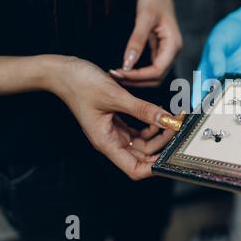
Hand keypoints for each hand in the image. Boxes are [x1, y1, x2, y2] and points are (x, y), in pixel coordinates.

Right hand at [50, 56, 178, 179]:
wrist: (62, 72)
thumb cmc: (80, 84)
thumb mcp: (116, 96)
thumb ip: (143, 110)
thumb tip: (167, 120)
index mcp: (106, 142)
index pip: (134, 169)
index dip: (153, 168)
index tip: (171, 157)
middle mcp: (111, 141)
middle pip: (143, 156)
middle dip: (162, 145)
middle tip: (177, 128)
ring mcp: (114, 132)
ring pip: (143, 142)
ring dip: (159, 134)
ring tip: (172, 119)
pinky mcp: (116, 122)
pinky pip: (138, 130)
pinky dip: (151, 125)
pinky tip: (159, 114)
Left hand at [111, 0, 181, 86]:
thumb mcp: (144, 17)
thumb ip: (137, 40)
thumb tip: (128, 63)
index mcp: (173, 45)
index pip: (158, 71)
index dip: (139, 76)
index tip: (119, 73)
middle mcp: (173, 52)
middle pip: (157, 78)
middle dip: (136, 80)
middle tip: (114, 76)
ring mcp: (168, 53)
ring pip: (154, 76)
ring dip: (137, 79)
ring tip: (117, 74)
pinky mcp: (160, 52)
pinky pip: (151, 68)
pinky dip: (138, 73)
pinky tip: (125, 69)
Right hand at [192, 4, 240, 107]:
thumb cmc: (229, 32)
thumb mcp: (219, 40)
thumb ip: (216, 56)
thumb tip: (216, 73)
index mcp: (206, 70)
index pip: (198, 89)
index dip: (196, 101)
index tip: (196, 112)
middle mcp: (218, 79)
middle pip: (213, 97)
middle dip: (213, 107)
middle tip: (214, 114)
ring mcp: (233, 80)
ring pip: (230, 97)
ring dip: (230, 104)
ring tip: (229, 111)